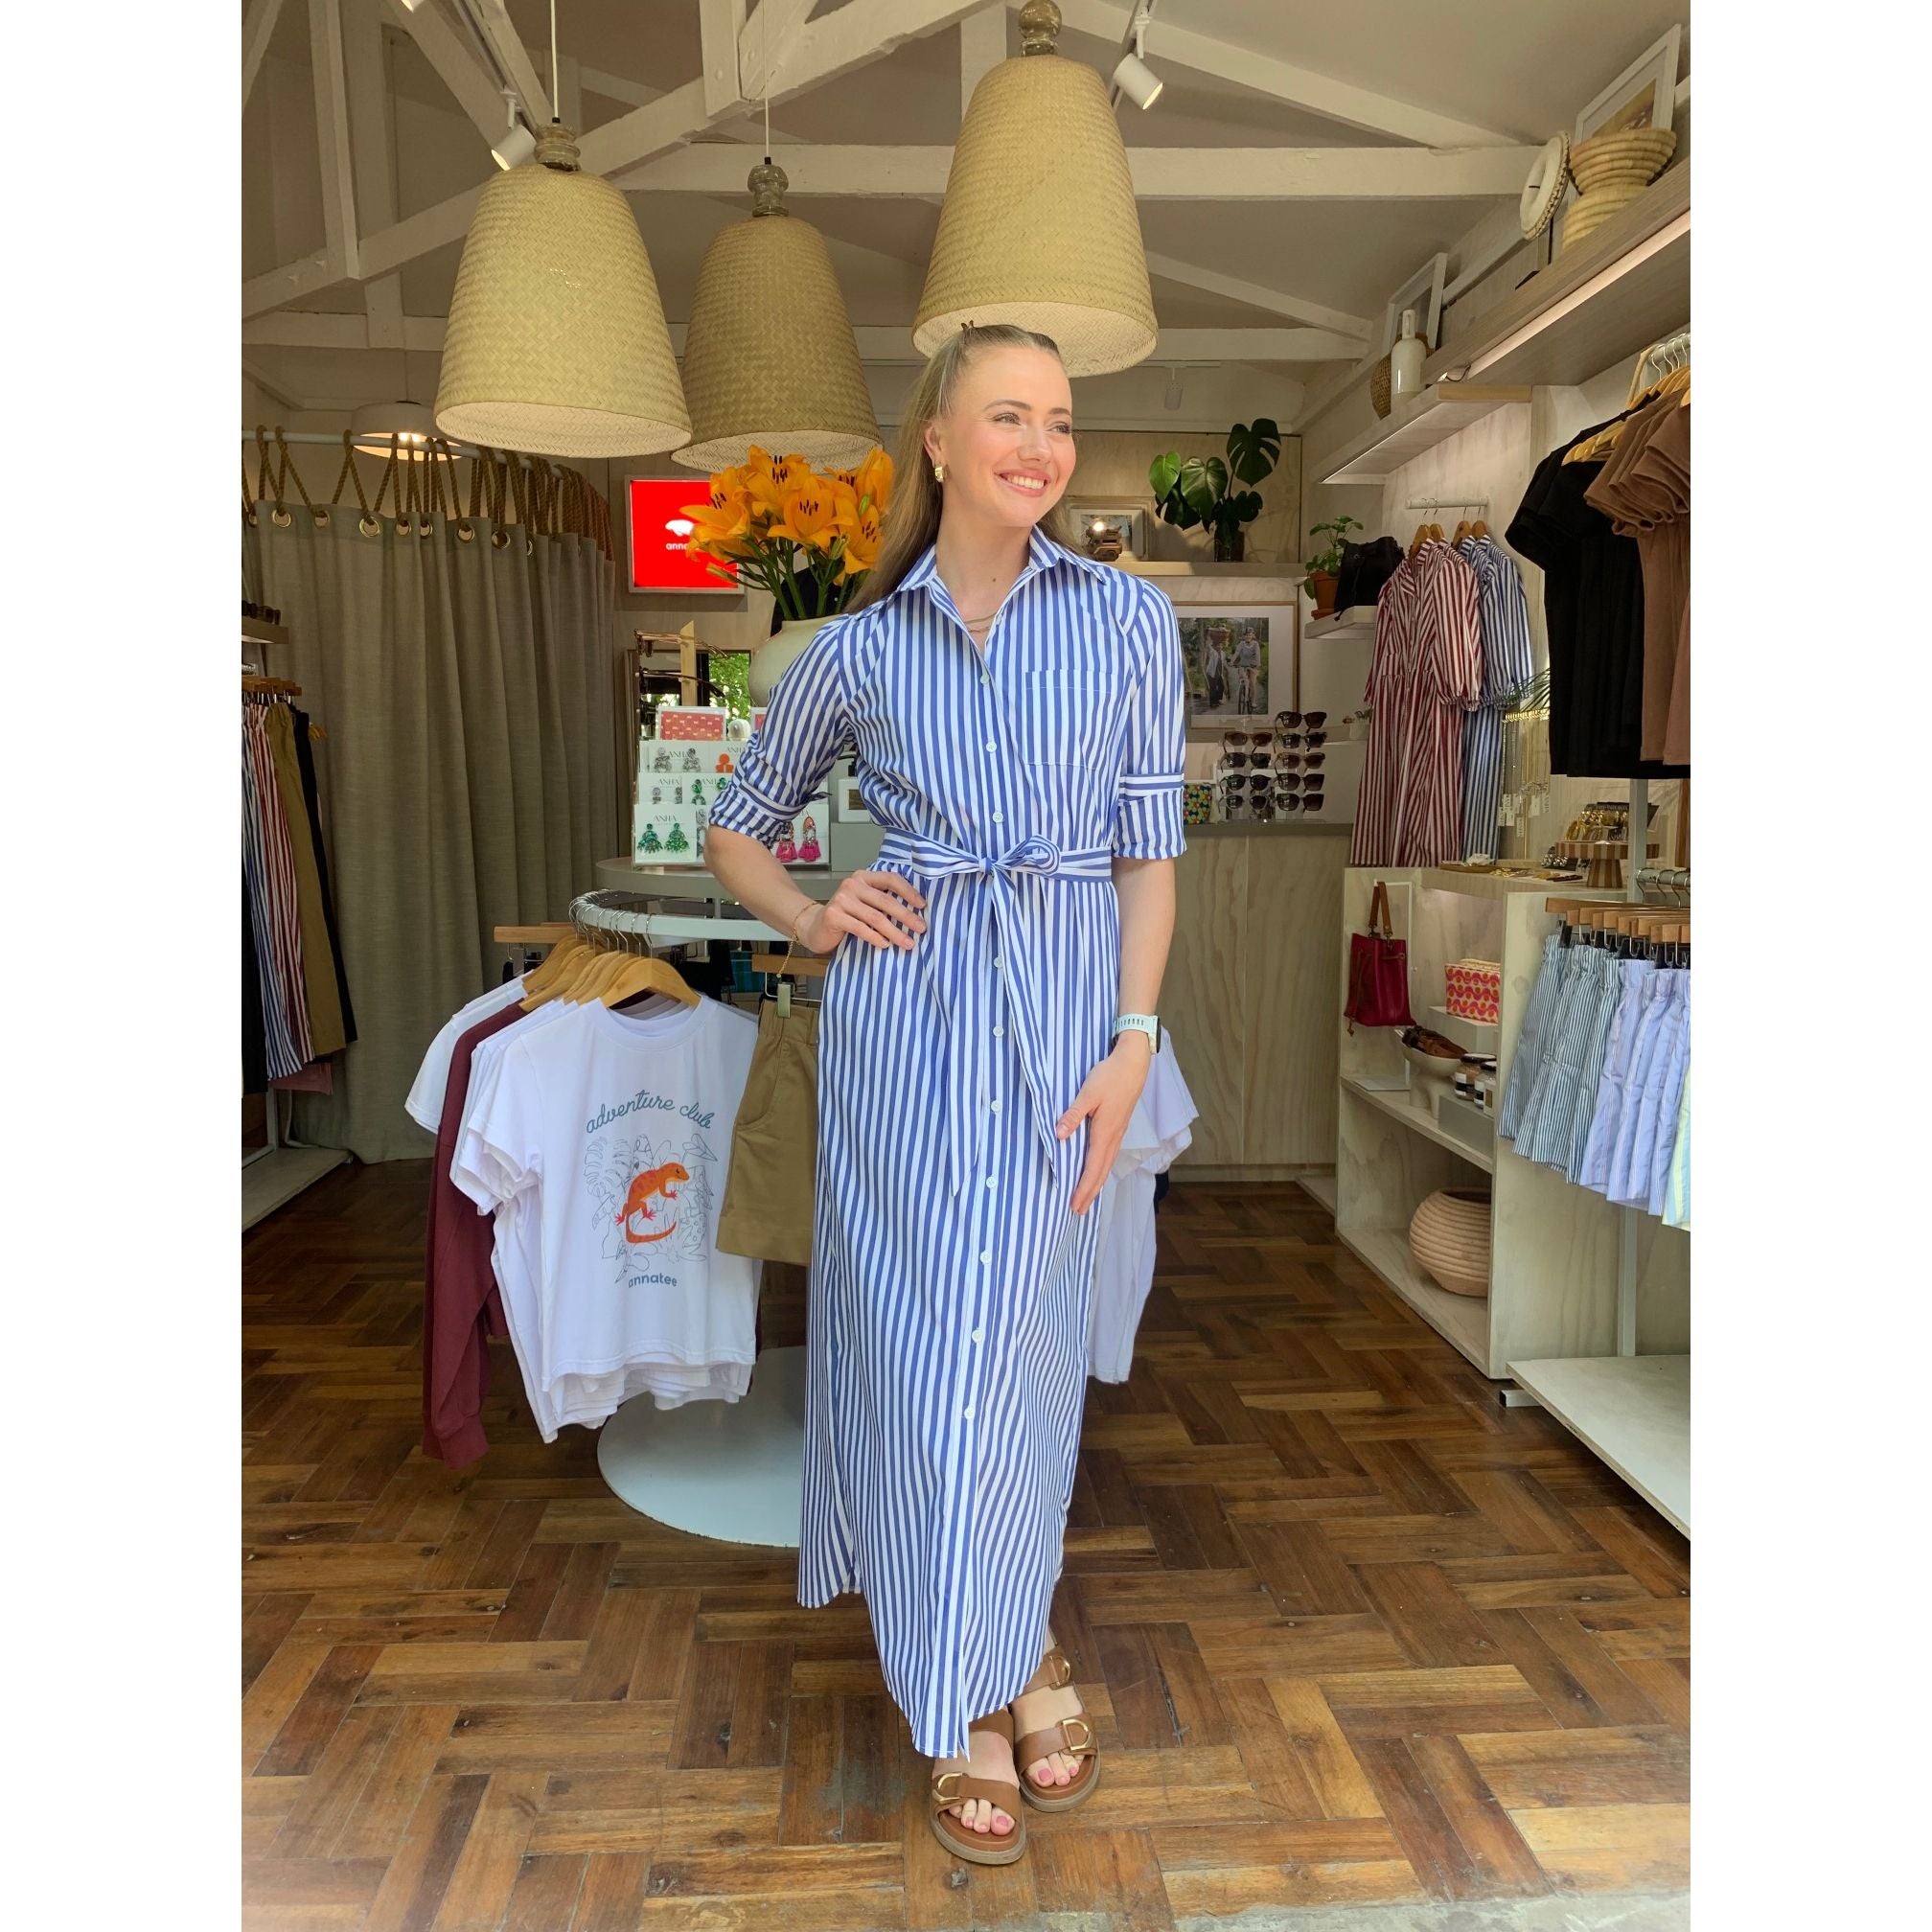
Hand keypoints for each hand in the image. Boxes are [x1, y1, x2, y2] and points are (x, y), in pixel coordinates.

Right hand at [799, 869, 927, 953]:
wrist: (814, 927)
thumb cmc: (846, 916)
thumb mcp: (864, 902)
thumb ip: (882, 901)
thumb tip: (915, 911)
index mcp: (863, 877)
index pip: (890, 879)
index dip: (908, 892)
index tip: (922, 905)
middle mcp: (852, 885)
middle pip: (885, 901)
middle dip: (906, 916)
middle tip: (921, 928)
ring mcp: (841, 899)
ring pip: (875, 917)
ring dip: (895, 932)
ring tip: (908, 943)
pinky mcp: (833, 915)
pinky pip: (861, 928)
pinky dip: (876, 938)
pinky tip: (886, 945)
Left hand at [1057, 1035, 1152, 1215]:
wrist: (1133, 1064)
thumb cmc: (1110, 1076)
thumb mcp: (1088, 1092)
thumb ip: (1073, 1115)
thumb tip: (1059, 1135)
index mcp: (1105, 1133)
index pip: (1092, 1168)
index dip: (1083, 1188)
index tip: (1074, 1205)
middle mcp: (1113, 1138)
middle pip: (1101, 1173)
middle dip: (1090, 1193)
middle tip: (1078, 1211)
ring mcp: (1118, 1133)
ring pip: (1106, 1166)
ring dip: (1096, 1183)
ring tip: (1088, 1198)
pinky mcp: (1119, 1127)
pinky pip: (1109, 1156)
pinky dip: (1102, 1170)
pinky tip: (1098, 1171)